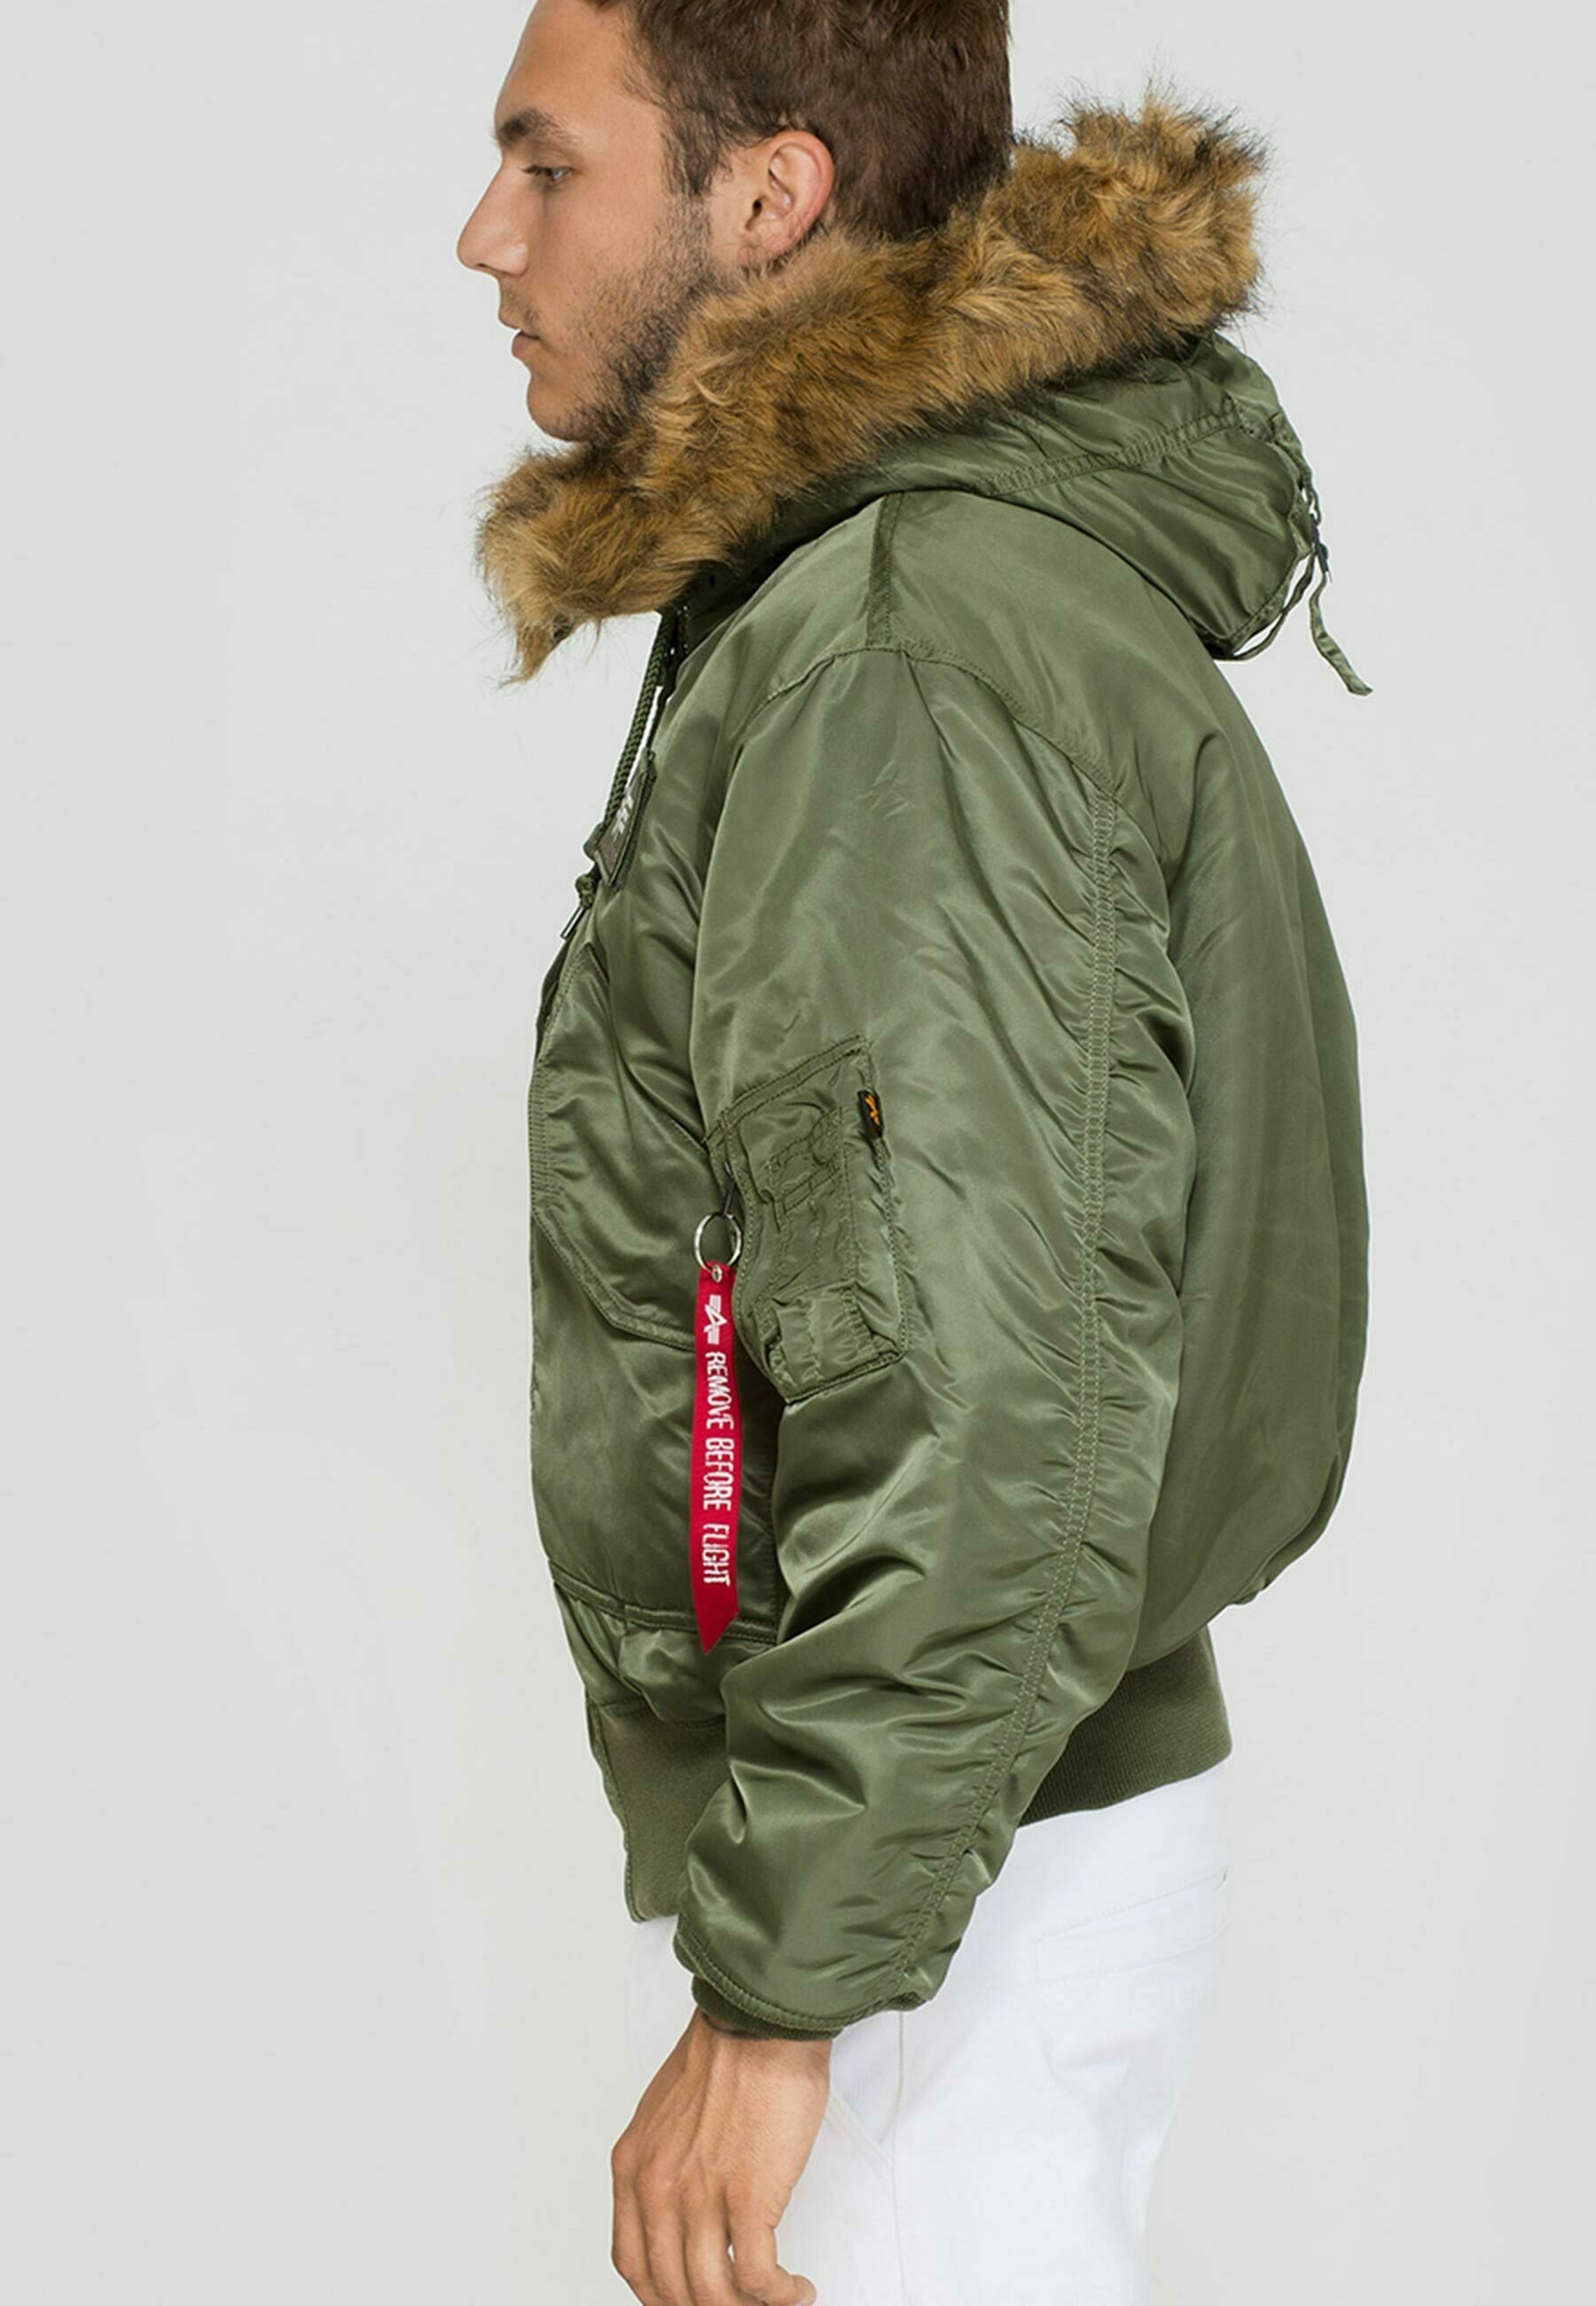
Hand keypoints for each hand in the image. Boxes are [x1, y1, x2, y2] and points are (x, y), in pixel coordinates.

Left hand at [610, 2007, 828, 2303]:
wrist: (759, 2025)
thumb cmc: (726, 2056)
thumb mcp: (665, 2113)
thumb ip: (664, 2163)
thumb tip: (683, 2206)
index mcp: (633, 2168)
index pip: (633, 2263)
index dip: (661, 2296)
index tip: (686, 2300)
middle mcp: (657, 2190)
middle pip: (672, 2289)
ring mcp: (700, 2199)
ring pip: (714, 2295)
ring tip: (774, 2301)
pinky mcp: (747, 2201)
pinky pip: (758, 2279)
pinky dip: (780, 2296)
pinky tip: (794, 2290)